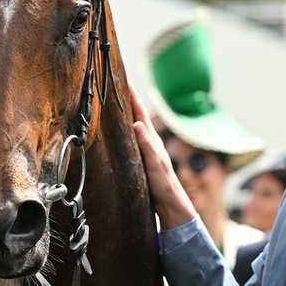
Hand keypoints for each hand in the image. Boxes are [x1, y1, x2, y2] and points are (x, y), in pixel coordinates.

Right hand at [128, 84, 197, 228]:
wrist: (171, 204)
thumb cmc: (165, 185)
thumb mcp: (156, 165)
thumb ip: (147, 145)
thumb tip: (137, 124)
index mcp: (152, 140)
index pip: (140, 113)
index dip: (132, 97)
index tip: (123, 80)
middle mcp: (149, 142)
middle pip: (136, 116)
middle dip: (127, 100)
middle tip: (116, 85)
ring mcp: (145, 151)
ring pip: (133, 127)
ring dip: (125, 114)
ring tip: (114, 103)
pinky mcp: (141, 160)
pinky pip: (130, 140)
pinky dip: (124, 131)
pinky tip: (119, 133)